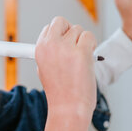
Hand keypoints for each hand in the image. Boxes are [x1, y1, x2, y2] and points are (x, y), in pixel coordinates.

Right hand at [35, 16, 96, 130]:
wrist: (68, 109)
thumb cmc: (60, 92)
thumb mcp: (44, 69)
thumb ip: (50, 51)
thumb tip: (61, 37)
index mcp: (39, 49)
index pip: (50, 27)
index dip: (60, 35)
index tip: (65, 45)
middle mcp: (50, 45)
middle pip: (62, 21)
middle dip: (70, 31)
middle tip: (75, 47)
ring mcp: (65, 48)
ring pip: (78, 29)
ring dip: (83, 41)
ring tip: (81, 59)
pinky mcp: (81, 53)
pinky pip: (89, 36)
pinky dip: (92, 45)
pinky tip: (89, 58)